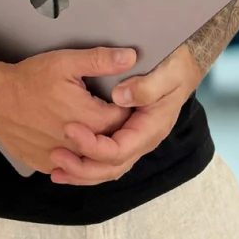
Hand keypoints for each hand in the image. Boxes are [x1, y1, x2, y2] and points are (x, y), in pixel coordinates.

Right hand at [0, 45, 137, 175]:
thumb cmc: (29, 80)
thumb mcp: (66, 62)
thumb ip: (101, 60)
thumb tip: (131, 57)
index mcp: (91, 119)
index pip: (125, 120)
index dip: (128, 108)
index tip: (125, 99)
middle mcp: (80, 146)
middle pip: (110, 141)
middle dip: (115, 128)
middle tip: (109, 111)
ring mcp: (62, 159)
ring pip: (90, 158)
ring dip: (95, 144)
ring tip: (92, 126)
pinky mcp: (46, 165)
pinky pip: (69, 165)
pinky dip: (74, 155)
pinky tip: (71, 139)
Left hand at [49, 43, 202, 184]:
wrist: (182, 67)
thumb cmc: (175, 68)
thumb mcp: (167, 72)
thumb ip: (145, 86)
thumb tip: (120, 97)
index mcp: (150, 128)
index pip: (119, 150)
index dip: (93, 145)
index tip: (70, 128)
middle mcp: (142, 140)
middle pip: (111, 167)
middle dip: (82, 167)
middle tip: (55, 155)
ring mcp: (133, 139)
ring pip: (107, 168)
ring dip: (82, 172)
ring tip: (56, 170)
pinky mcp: (124, 134)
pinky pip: (105, 158)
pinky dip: (86, 164)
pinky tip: (67, 165)